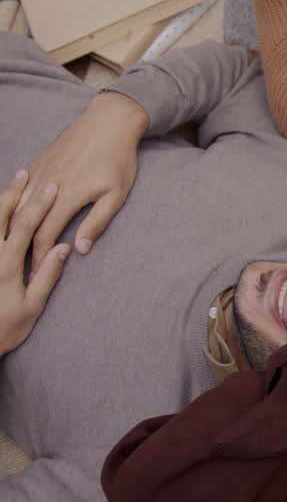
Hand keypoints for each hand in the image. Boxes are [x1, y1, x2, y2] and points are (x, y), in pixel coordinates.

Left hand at [0, 171, 69, 354]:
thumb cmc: (4, 328)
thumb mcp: (32, 306)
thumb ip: (47, 275)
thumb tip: (65, 248)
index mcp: (6, 264)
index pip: (25, 225)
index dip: (39, 205)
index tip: (52, 188)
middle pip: (2, 215)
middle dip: (16, 193)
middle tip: (28, 174)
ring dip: (2, 200)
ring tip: (13, 183)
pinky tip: (0, 210)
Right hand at [18, 91, 146, 271]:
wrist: (109, 122)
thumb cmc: (118, 160)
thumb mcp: (116, 195)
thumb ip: (97, 223)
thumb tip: (79, 249)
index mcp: (67, 196)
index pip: (44, 236)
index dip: (37, 259)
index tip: (33, 277)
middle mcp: (47, 185)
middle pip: (26, 224)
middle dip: (22, 249)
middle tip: (20, 269)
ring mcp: (40, 171)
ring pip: (17, 205)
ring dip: (13, 228)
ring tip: (12, 247)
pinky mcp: (39, 162)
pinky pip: (19, 188)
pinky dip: (13, 206)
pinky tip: (12, 218)